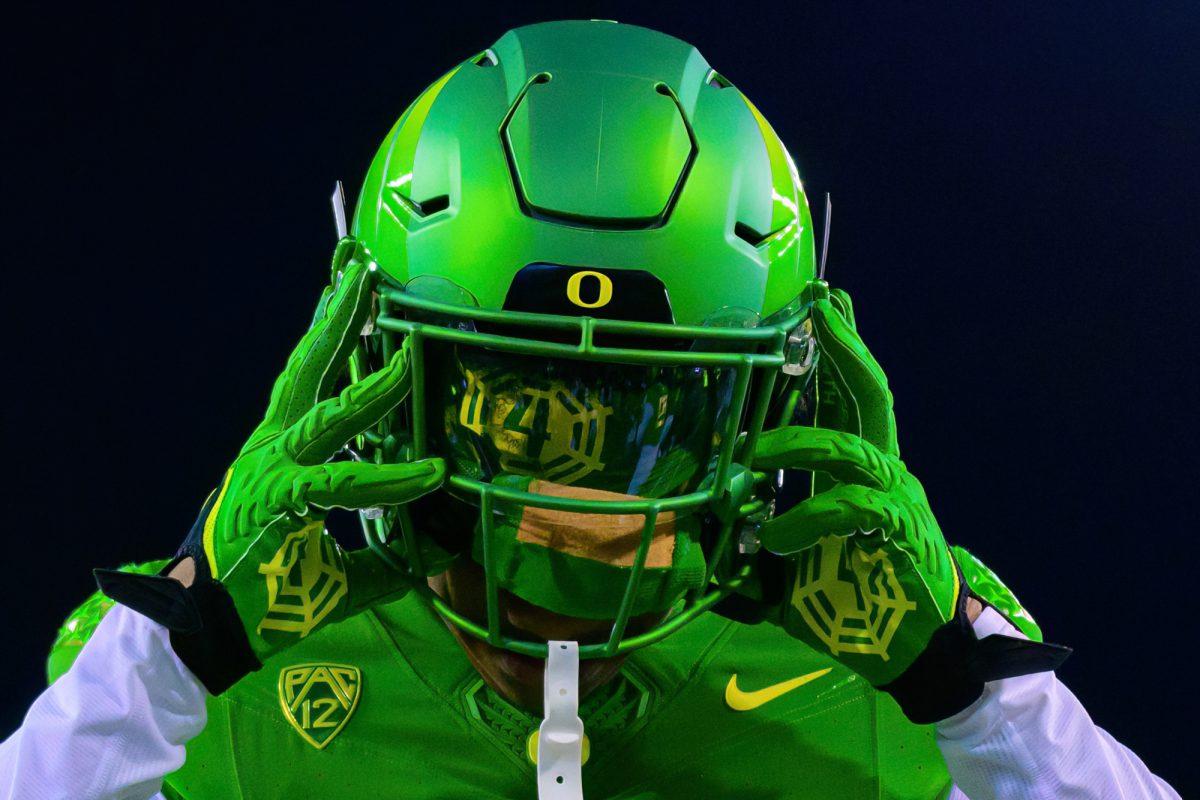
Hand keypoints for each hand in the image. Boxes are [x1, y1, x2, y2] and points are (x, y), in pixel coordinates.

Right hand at [98, 255, 442, 688]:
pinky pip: (342, 483)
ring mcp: (271, 469)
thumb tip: (436, 552)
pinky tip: (430, 472)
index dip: (333, 341)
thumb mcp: (336, 569)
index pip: (311, 383)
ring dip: (372, 381)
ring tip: (408, 353)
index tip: (354, 298)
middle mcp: (272, 448)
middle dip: (337, 320)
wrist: (207, 633)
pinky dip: (390, 479)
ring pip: (327, 413)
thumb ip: (385, 556)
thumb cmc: (267, 596)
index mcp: (280, 452)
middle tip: (364, 272)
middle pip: (308, 370)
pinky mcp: (278, 501)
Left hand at [753, 282, 1066, 718]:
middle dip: (843, 347)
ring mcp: (895, 497)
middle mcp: (880, 471)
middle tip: (821, 304)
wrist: (915, 654)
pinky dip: (810, 515)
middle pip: (866, 394)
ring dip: (800, 439)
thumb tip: (695, 537)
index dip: (830, 353)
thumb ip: (748, 545)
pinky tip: (776, 537)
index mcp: (856, 471)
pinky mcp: (900, 531)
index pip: (842, 400)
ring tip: (754, 455)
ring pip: (854, 443)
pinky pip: (853, 505)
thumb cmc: (852, 602)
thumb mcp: (786, 569)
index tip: (815, 306)